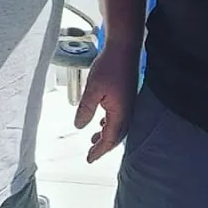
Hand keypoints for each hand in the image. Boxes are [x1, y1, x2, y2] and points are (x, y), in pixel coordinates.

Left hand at [74, 46, 140, 161]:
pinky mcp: (127, 96)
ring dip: (105, 135)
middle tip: (91, 154)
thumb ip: (85, 110)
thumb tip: (79, 126)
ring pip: (117, 127)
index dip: (99, 151)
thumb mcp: (92, 89)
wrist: (124, 48)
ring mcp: (129, 104)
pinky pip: (119, 117)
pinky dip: (109, 124)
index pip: (110, 139)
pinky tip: (101, 121)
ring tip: (93, 140)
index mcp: (120, 113)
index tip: (89, 159)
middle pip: (116, 136)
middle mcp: (127, 111)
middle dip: (103, 146)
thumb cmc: (109, 66)